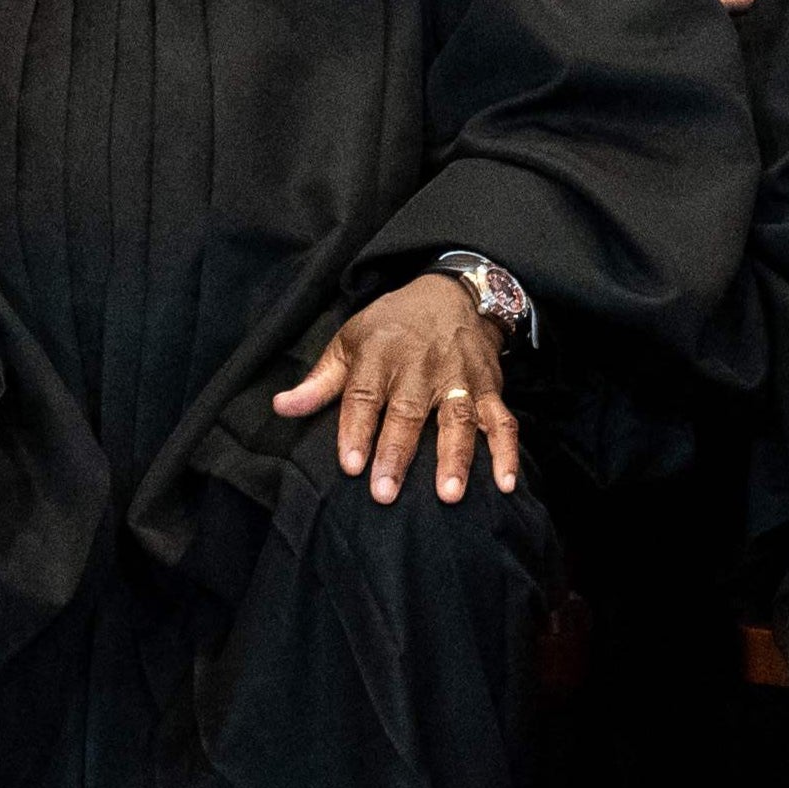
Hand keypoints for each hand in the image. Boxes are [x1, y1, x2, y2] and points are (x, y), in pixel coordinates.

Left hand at [271, 273, 517, 504]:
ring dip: (456, 457)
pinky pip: (503, 420)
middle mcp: (421, 366)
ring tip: (449, 495)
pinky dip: (507, 452)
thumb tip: (281, 407)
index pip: (364, 395)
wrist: (453, 292)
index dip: (356, 430)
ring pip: (459, 418)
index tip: (350, 465)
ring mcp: (460, 377)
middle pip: (408, 412)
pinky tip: (506, 483)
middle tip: (385, 493)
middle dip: (397, 452)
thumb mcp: (351, 340)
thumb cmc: (393, 325)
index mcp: (381, 354)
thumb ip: (320, 380)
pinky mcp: (490, 387)